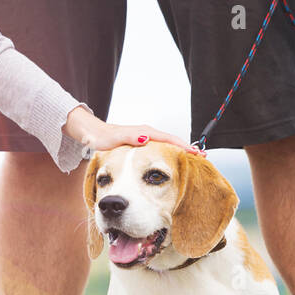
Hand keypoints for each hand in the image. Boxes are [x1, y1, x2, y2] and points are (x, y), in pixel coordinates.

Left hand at [65, 106, 198, 154]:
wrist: (92, 134)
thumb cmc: (102, 138)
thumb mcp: (116, 138)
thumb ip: (131, 138)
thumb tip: (146, 139)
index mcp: (145, 133)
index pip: (170, 140)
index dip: (184, 147)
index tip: (197, 154)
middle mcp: (147, 134)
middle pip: (172, 142)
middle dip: (187, 149)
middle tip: (203, 158)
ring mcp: (144, 139)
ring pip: (167, 145)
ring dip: (180, 152)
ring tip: (193, 161)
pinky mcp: (141, 144)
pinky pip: (159, 149)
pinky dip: (169, 154)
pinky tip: (173, 162)